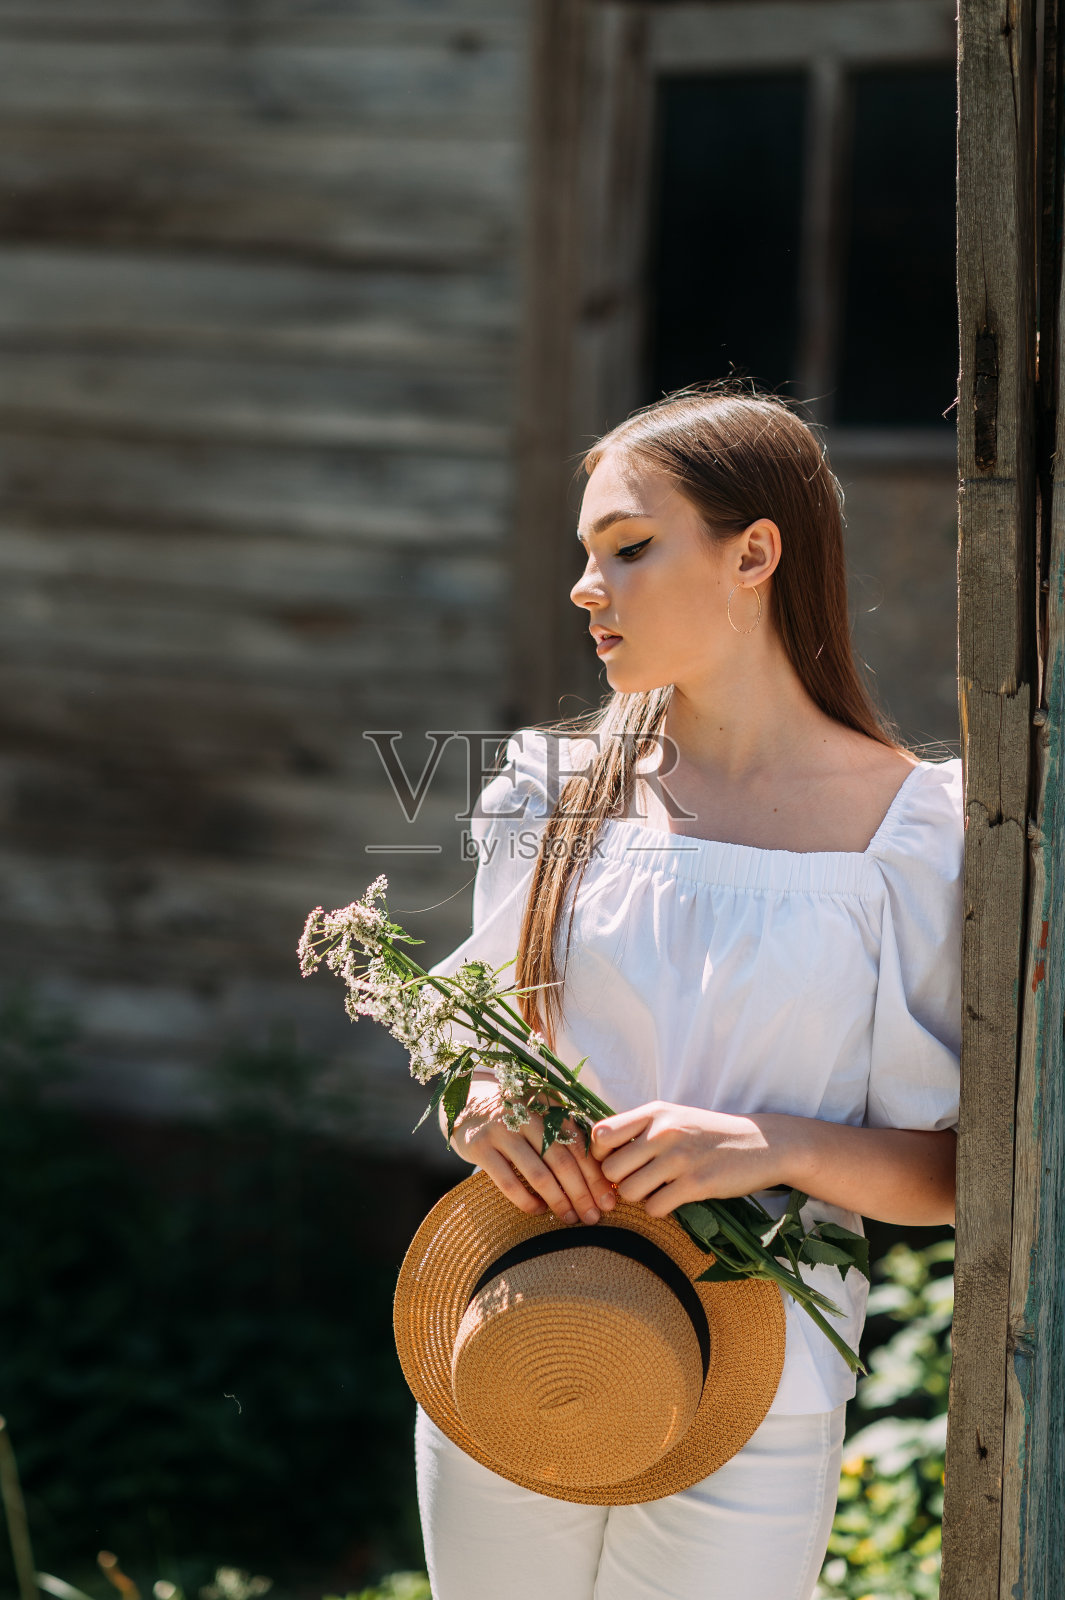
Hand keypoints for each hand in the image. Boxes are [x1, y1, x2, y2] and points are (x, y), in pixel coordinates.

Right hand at [450, 1079, 617, 1224]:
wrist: (467, 1102)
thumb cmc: (516, 1115)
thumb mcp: (542, 1112)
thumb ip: (567, 1133)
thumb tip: (603, 1172)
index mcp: (548, 1105)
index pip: (579, 1144)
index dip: (595, 1175)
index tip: (608, 1200)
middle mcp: (527, 1115)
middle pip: (562, 1161)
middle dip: (582, 1193)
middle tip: (593, 1217)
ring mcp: (502, 1130)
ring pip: (538, 1174)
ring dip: (558, 1201)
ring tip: (570, 1218)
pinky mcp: (480, 1147)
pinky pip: (508, 1182)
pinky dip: (527, 1201)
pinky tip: (538, 1211)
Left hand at [591, 1100, 789, 1216]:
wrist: (762, 1143)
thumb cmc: (710, 1134)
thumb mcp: (674, 1118)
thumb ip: (640, 1130)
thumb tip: (600, 1156)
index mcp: (655, 1112)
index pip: (601, 1134)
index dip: (600, 1155)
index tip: (616, 1163)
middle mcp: (663, 1131)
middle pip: (609, 1169)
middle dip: (619, 1182)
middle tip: (638, 1183)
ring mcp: (679, 1158)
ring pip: (628, 1192)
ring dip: (639, 1198)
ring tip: (657, 1190)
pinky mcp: (696, 1184)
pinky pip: (654, 1208)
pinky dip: (659, 1209)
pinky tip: (674, 1199)